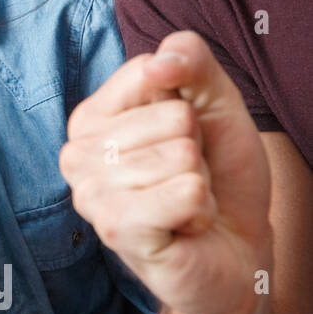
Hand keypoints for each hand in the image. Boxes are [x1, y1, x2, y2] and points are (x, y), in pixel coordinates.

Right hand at [60, 30, 270, 313]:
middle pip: (172, 117)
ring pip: (180, 156)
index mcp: (90, 119)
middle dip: (197, 151)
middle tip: (185, 179)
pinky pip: (185, 192)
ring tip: (183, 204)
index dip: (187, 104)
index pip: (149, 72)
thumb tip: (159, 61)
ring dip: (199, 183)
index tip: (183, 138)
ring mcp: (91, 193)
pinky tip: (184, 225)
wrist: (235, 252)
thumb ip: (192, 62)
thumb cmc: (218, 177)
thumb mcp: (215, 105)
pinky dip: (201, 210)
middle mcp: (77, 154)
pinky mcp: (116, 228)